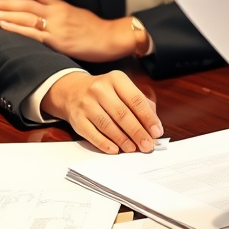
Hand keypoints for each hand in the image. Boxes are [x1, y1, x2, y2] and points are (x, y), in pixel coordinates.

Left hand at [0, 0, 137, 62]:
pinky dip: (16, 29)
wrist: (112, 38)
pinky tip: (4, 27)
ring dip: (5, 15)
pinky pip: (32, 34)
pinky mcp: (56, 41)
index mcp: (63, 6)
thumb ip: (63, 15)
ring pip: (26, 17)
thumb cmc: (98, 30)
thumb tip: (50, 17)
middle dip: (6, 3)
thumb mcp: (79, 16)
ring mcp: (56, 27)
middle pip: (27, 4)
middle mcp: (57, 13)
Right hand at [42, 70, 162, 153]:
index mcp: (116, 79)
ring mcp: (86, 104)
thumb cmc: (105, 93)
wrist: (72, 91)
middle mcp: (100, 89)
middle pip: (122, 114)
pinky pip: (92, 134)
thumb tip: (154, 125)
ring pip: (107, 125)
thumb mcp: (123, 89)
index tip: (157, 132)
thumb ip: (140, 103)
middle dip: (137, 132)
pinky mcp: (76, 119)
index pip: (136, 100)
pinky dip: (105, 144)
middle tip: (148, 145)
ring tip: (133, 148)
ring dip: (123, 140)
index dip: (148, 118)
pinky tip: (115, 150)